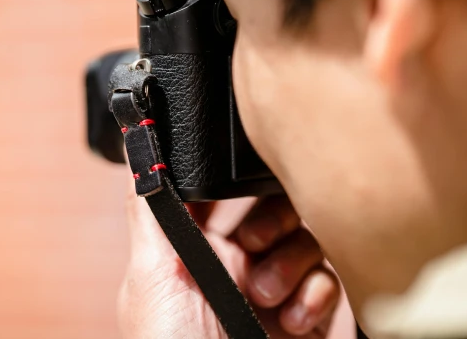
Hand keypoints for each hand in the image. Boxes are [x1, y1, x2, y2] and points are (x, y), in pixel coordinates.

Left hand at [117, 184, 340, 338]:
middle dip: (270, 217)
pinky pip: (331, 278)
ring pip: (306, 237)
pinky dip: (316, 293)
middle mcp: (238, 265)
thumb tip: (136, 148)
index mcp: (196, 250)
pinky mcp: (312, 316)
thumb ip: (149, 213)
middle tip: (254, 242)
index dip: (236, 180)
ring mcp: (278, 290)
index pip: (225, 194)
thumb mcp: (150, 278)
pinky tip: (292, 319)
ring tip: (267, 295)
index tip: (242, 172)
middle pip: (274, 207)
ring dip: (292, 260)